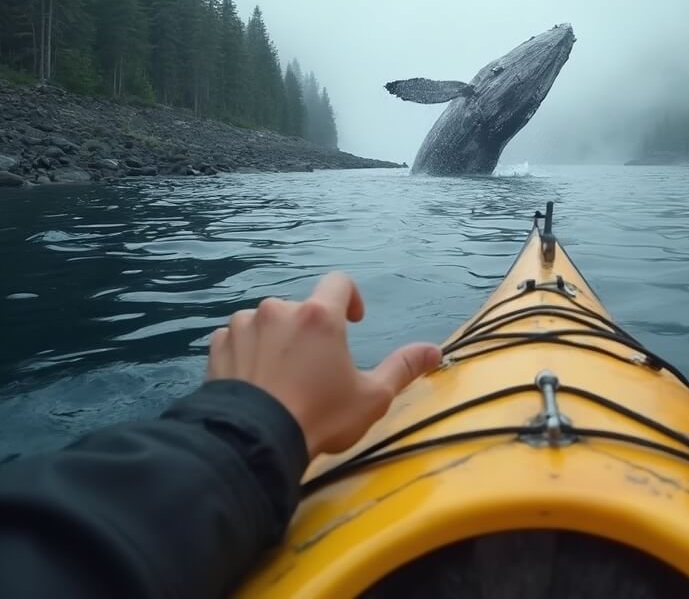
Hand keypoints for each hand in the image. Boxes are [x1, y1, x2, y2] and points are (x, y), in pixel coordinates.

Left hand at [206, 272, 441, 458]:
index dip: (351, 298)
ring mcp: (243, 326)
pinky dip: (246, 354)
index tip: (353, 323)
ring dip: (276, 341)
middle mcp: (279, 309)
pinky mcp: (217, 347)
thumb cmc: (320, 416)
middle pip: (301, 309)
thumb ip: (403, 368)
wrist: (252, 442)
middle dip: (310, 331)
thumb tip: (434, 351)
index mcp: (320, 315)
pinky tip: (253, 383)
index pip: (339, 282)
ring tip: (281, 379)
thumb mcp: (372, 397)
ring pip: (266, 323)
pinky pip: (236, 340)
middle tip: (315, 369)